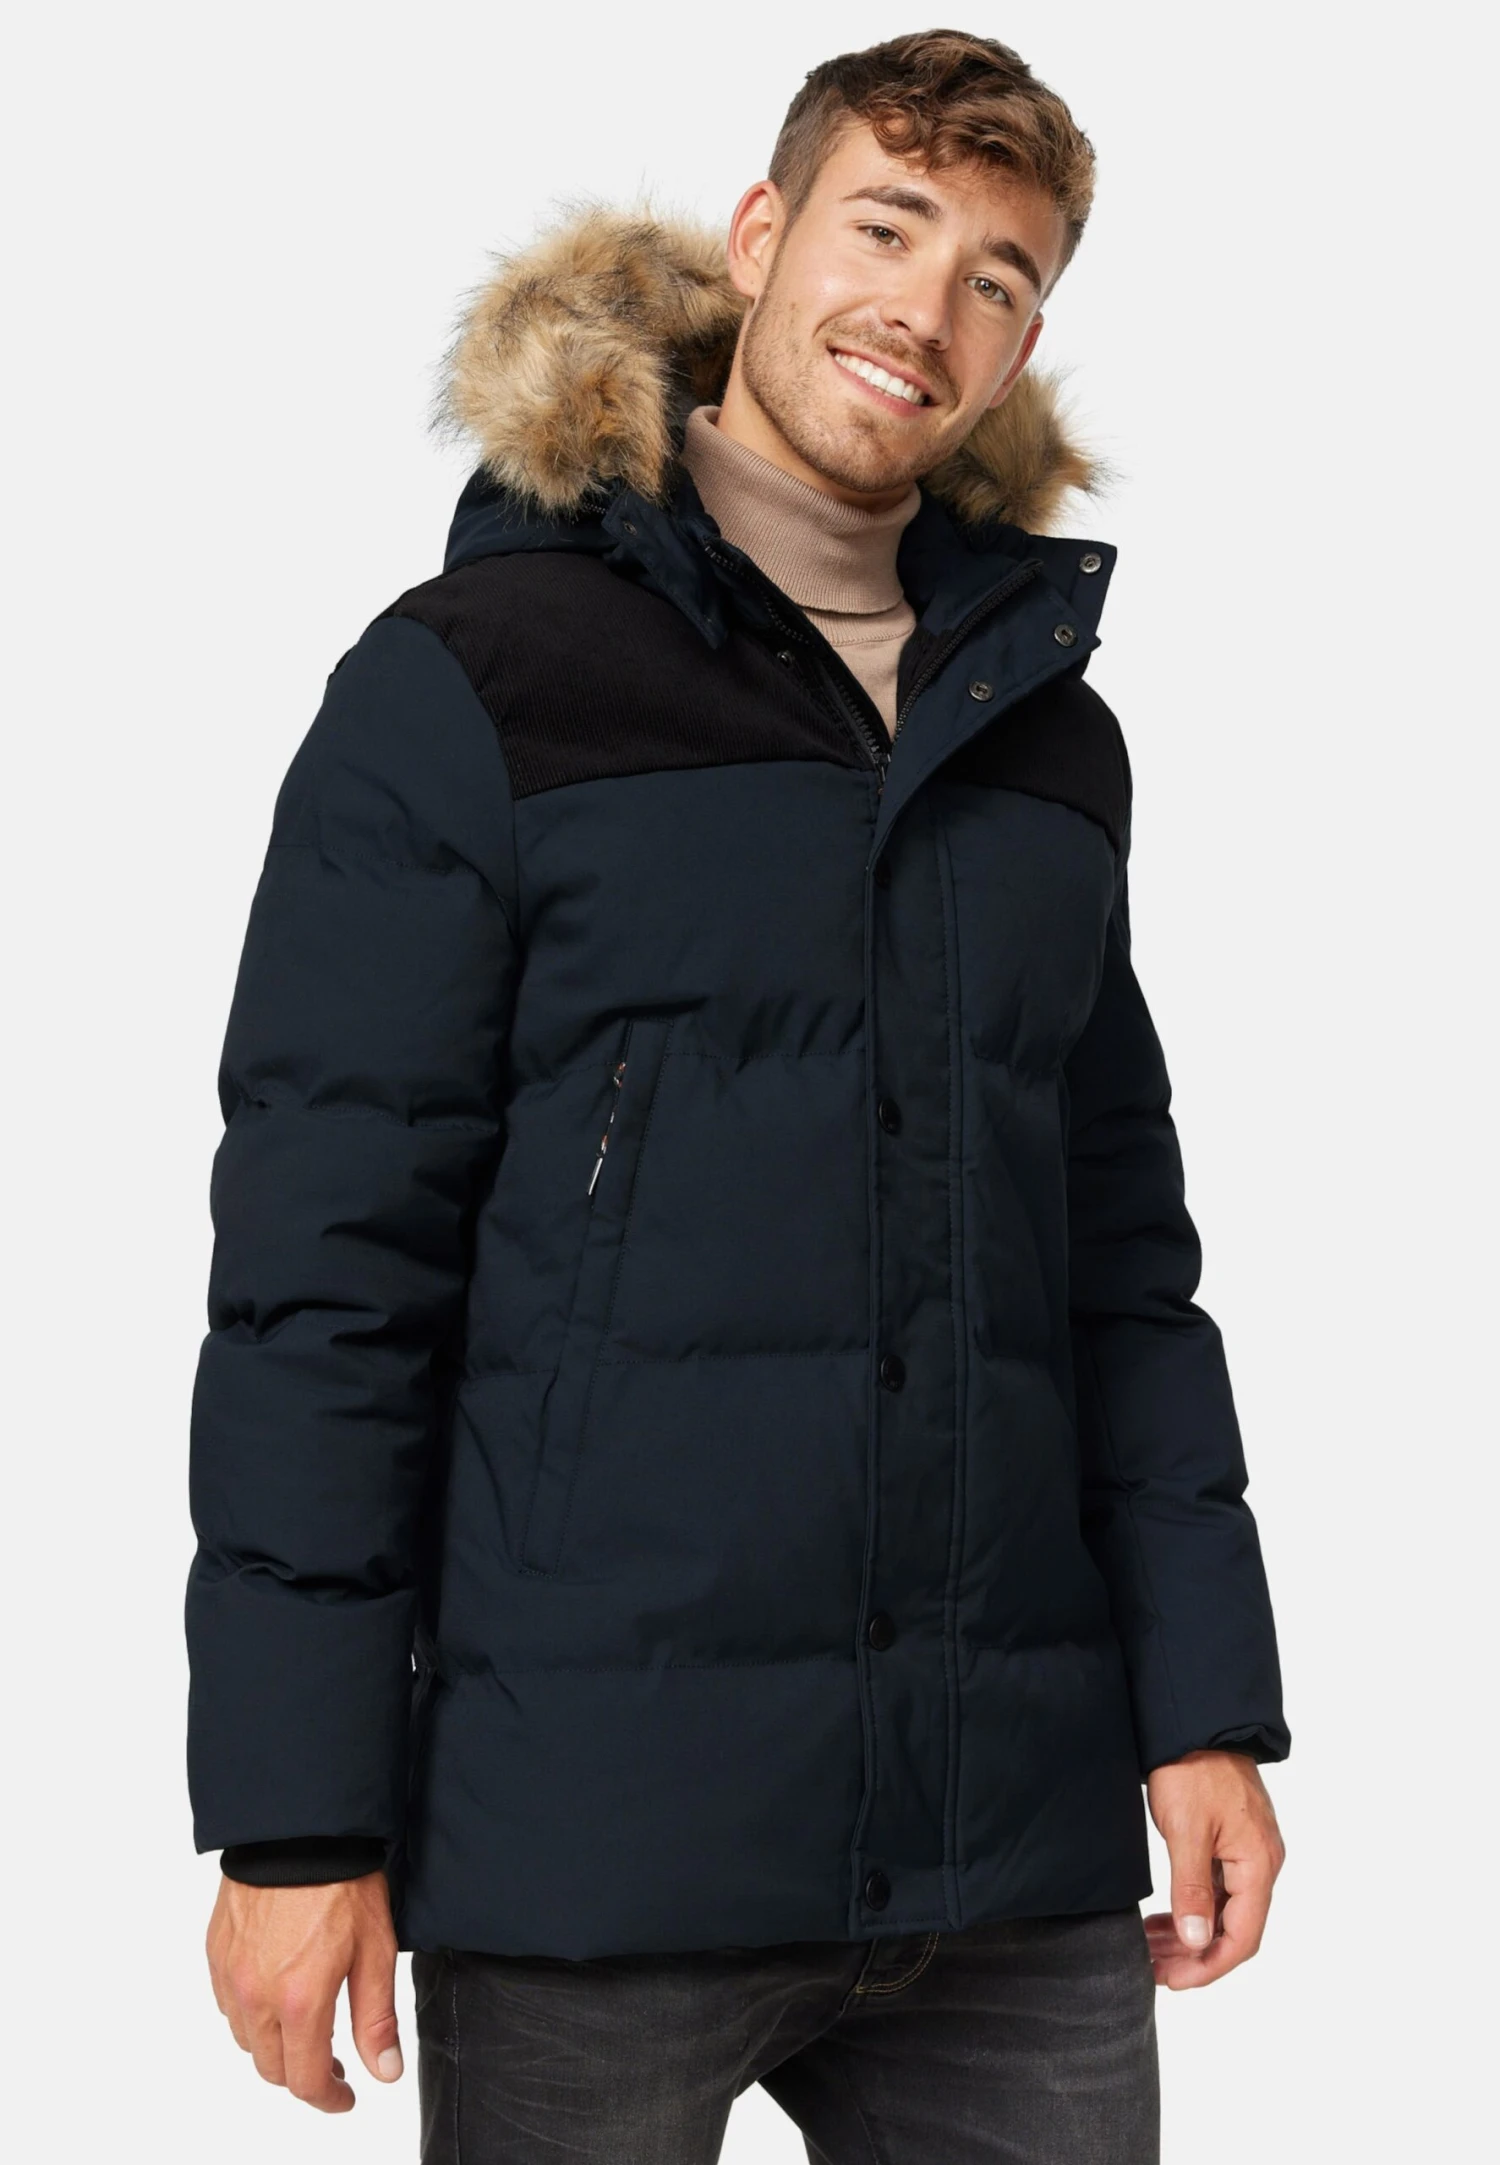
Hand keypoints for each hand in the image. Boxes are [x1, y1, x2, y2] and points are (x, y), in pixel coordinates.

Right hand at [206, 1869, 402, 2110]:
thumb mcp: (376, 1950)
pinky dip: (250, 2013)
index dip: (329, 2099)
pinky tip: (275, 1993)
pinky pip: (228, 2004)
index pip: (306, 2080)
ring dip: (275, 2045)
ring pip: (246, 2040)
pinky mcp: (216, 1952)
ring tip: (306, 2027)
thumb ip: (376, 2018)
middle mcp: (256, 1996)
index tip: (346, 2097)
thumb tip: (384, 2072)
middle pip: (272, 2068)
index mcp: (299, 2001)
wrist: (299, 1828)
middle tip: (334, 2063)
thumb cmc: (342, 1881)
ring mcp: (230, 1975)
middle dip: (304, 2074)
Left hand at [1143, 1749, 1285, 1989]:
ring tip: (1151, 1947)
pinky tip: (1165, 1919)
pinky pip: (1217, 1889)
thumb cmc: (1192, 1770)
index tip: (1173, 1980)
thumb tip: (1198, 1942)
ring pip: (1224, 1910)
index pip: (1242, 1937)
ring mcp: (1248, 1852)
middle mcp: (1261, 1863)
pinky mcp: (1232, 1840)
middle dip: (1195, 1955)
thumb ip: (1193, 1889)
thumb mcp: (1187, 1830)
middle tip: (1154, 1968)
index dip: (1209, 1966)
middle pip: (1234, 1929)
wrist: (1194, 1721)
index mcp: (1259, 1865)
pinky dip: (1192, 1908)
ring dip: (1191, 1934)